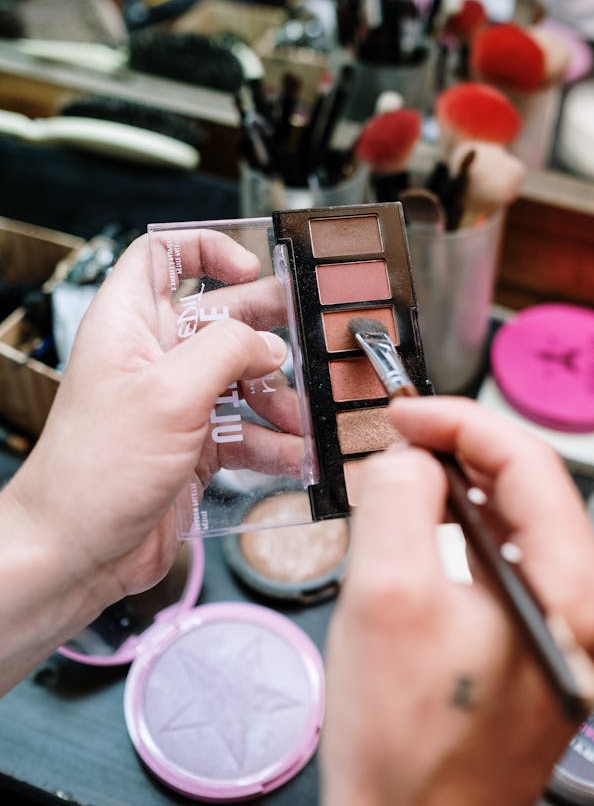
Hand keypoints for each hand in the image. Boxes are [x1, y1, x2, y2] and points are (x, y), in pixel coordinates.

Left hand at [0, 230, 298, 691]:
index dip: (206, 250)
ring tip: (301, 417)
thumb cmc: (94, 471)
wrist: (74, 554)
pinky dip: (271, 442)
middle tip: (306, 337)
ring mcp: (173, 404)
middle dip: (264, 328)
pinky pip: (243, 432)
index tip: (251, 268)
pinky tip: (294, 456)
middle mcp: (152, 359)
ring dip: (276, 395)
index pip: (161, 256)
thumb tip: (269, 345)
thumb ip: (226, 352)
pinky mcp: (191, 449)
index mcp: (129, 325)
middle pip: (218, 318)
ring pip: (238, 378)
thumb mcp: (168, 393)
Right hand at [319, 396, 593, 805]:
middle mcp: (592, 612)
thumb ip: (398, 498)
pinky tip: (424, 535)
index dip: (458, 423)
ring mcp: (574, 635)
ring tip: (401, 482)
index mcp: (574, 594)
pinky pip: (510, 564)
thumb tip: (410, 457)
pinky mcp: (545, 650)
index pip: (527, 463)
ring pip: (517, 523)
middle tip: (396, 441)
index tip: (403, 414)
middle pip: (529, 489)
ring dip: (459, 492)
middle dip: (458, 453)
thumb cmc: (403, 748)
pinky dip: (465, 535)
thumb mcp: (385, 596)